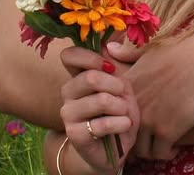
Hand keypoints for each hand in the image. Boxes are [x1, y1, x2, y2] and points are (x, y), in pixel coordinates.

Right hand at [59, 46, 139, 170]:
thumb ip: (120, 64)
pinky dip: (121, 123)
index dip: (91, 57)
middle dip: (117, 86)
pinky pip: (102, 123)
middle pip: (90, 77)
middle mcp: (68, 92)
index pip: (69, 55)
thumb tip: (110, 45)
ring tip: (126, 113)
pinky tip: (124, 125)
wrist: (116, 148)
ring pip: (100, 100)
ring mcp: (68, 113)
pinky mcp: (74, 134)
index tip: (110, 67)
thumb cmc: (120, 112)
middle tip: (124, 95)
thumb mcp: (125, 86)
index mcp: (78, 76)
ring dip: (122, 107)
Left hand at [122, 27, 193, 159]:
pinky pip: (160, 153)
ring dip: (151, 150)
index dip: (126, 121)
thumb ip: (128, 55)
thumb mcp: (150, 51)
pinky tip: (175, 148)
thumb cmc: (182, 53)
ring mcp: (148, 120)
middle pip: (126, 134)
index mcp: (127, 88)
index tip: (137, 125)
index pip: (116, 114)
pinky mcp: (166, 131)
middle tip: (147, 141)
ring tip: (161, 147)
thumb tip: (110, 48)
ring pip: (142, 149)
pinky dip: (167, 154)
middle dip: (135, 140)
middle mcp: (133, 106)